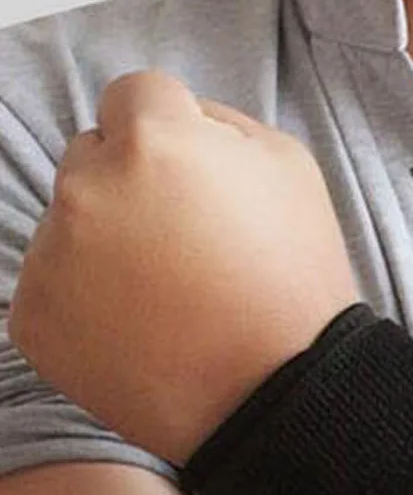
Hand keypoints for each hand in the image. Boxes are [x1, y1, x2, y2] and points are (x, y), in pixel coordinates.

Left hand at [9, 71, 358, 464]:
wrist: (279, 398)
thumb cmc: (296, 287)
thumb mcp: (293, 171)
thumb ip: (223, 123)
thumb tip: (180, 119)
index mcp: (154, 140)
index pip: (135, 96)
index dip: (175, 136)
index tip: (199, 184)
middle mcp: (87, 189)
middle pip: (93, 158)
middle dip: (134, 187)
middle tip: (188, 248)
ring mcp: (52, 257)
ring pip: (69, 225)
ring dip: (108, 246)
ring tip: (170, 299)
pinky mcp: (34, 319)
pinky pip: (54, 287)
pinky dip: (88, 304)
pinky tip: (143, 331)